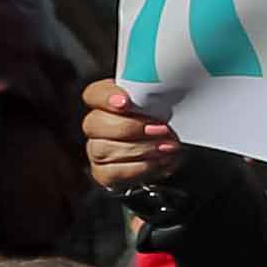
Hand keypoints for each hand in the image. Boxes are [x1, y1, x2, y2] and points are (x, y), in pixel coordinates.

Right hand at [82, 78, 180, 193]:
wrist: (173, 151)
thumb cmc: (166, 122)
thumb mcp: (165, 104)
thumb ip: (157, 97)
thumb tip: (165, 95)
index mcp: (108, 100)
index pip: (94, 94)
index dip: (107, 97)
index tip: (125, 102)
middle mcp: (97, 125)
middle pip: (95, 123)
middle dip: (130, 127)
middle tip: (160, 129)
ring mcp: (97, 150)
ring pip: (103, 149)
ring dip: (141, 148)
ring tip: (167, 146)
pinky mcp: (104, 172)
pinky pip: (113, 172)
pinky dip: (140, 167)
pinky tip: (160, 161)